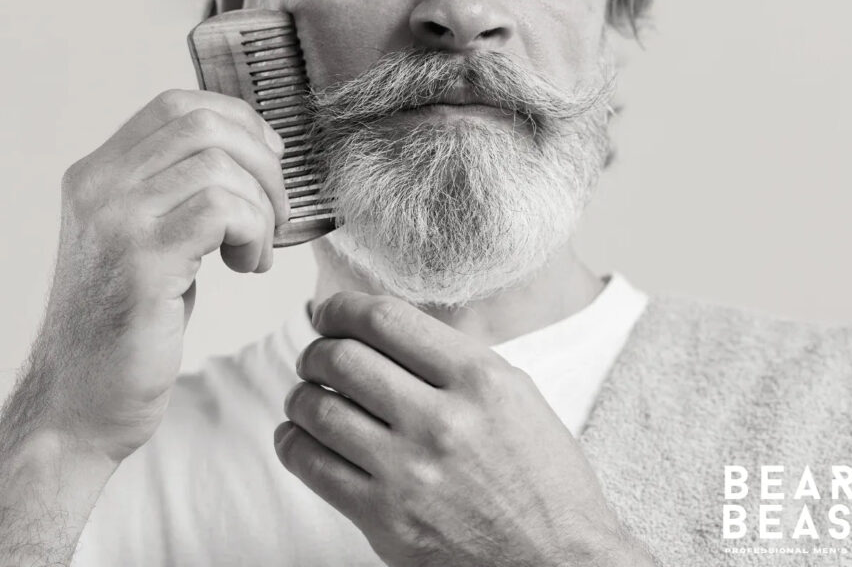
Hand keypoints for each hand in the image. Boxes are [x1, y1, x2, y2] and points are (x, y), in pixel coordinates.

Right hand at [36, 89, 286, 461]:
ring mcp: (115, 221)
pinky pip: (222, 210)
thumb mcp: (145, 245)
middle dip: (263, 164)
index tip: (270, 161)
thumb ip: (176, 196)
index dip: (239, 121)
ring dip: (262, 209)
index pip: (178, 106)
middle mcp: (98, 186)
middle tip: (274, 216)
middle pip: (204, 125)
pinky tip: (246, 267)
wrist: (79, 404)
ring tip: (255, 253)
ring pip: (220, 166)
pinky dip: (254, 234)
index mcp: (97, 175)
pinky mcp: (141, 262)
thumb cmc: (126, 330)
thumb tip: (248, 159)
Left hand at [276, 292, 655, 566]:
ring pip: (317, 409)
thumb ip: (452, 360)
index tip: (330, 313)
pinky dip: (292, 442)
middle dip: (317, 351)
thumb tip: (380, 331)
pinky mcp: (386, 520)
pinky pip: (311, 465)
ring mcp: (410, 472)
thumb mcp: (516, 397)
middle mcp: (443, 421)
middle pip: (342, 358)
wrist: (559, 561)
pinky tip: (300, 437)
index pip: (385, 320)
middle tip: (317, 357)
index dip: (342, 308)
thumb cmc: (541, 480)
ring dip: (301, 395)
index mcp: (481, 380)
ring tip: (307, 396)